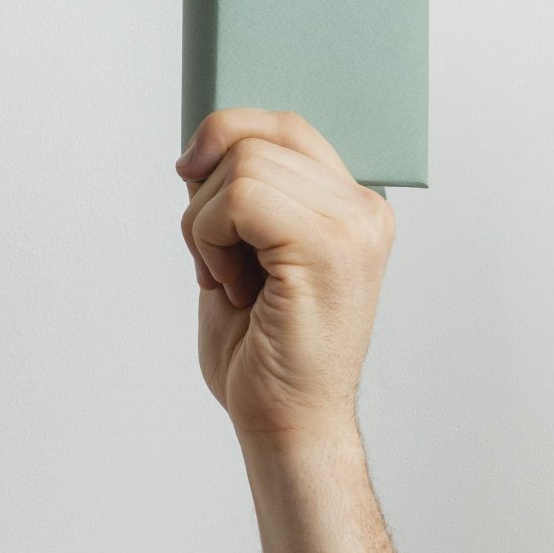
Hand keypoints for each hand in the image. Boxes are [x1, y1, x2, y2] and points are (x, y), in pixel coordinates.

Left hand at [178, 111, 393, 444]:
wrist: (288, 425)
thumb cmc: (265, 355)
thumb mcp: (244, 254)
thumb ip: (236, 196)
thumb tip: (201, 147)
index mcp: (352, 209)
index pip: (285, 126)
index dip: (227, 134)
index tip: (190, 174)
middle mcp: (363, 211)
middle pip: (256, 139)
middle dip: (207, 197)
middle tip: (218, 262)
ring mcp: (352, 228)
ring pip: (243, 166)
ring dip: (207, 226)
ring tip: (230, 281)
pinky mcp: (328, 250)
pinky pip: (240, 199)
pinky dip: (212, 240)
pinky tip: (233, 287)